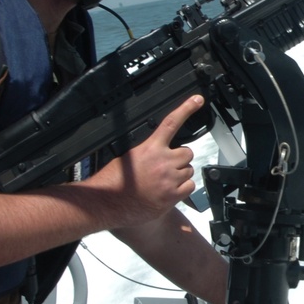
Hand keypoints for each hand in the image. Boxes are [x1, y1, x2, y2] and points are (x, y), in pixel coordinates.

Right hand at [89, 95, 204, 228]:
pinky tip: (168, 191)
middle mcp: (163, 162)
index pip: (171, 123)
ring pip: (189, 170)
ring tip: (163, 181)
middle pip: (187, 153)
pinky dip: (182, 188)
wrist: (106, 202)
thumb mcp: (128, 156)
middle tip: (166, 167)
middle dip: (179, 159)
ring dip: (180, 174)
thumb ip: (148, 150)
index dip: (186, 109)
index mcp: (150, 148)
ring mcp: (170, 179)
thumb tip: (158, 150)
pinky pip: (189, 186)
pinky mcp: (172, 195)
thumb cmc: (113, 181)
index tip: (197, 100)